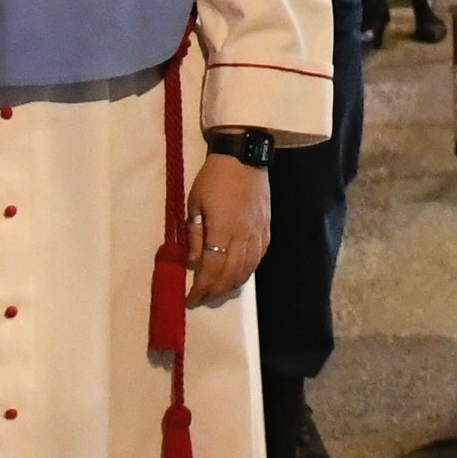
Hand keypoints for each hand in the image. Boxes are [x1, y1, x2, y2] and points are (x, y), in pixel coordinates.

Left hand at [183, 154, 268, 304]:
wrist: (243, 157)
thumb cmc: (213, 179)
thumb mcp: (194, 204)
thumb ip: (194, 236)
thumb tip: (192, 264)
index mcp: (222, 230)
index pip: (211, 269)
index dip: (200, 288)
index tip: (190, 300)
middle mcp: (242, 236)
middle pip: (230, 274)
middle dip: (214, 292)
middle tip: (202, 300)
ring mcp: (257, 233)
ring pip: (247, 269)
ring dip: (231, 285)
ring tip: (218, 292)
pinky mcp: (267, 228)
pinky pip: (259, 257)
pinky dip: (248, 271)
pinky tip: (239, 276)